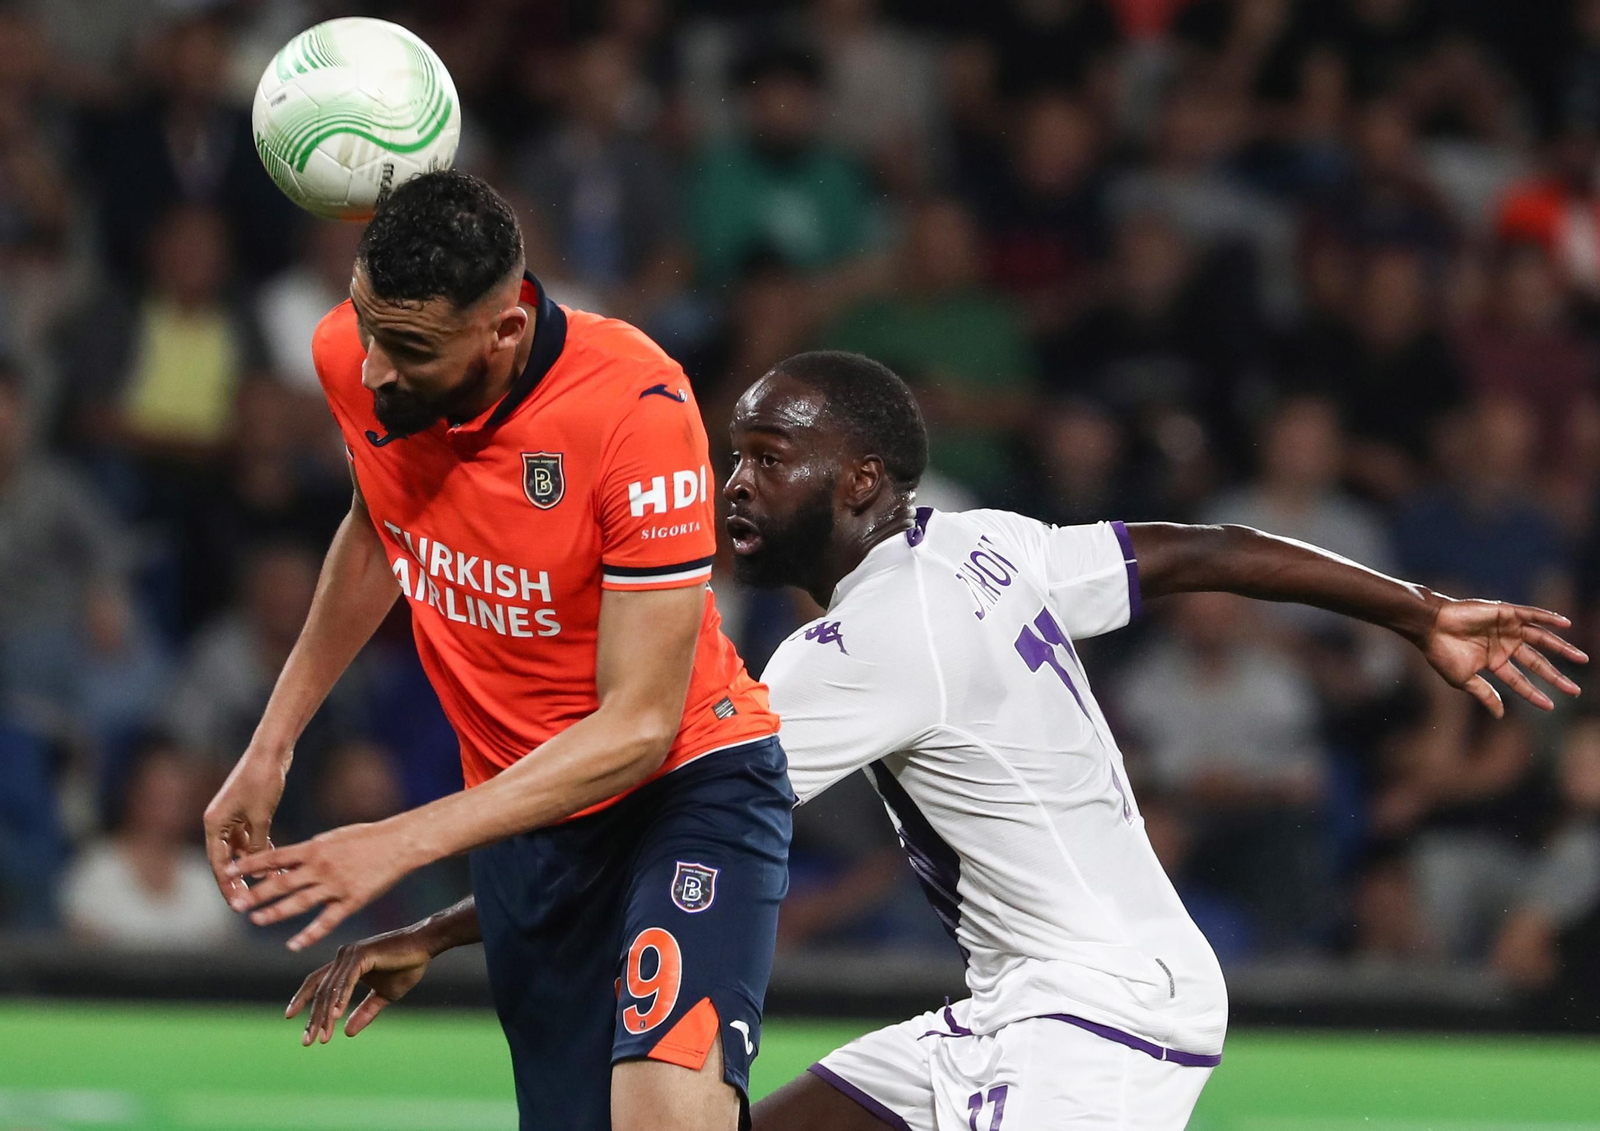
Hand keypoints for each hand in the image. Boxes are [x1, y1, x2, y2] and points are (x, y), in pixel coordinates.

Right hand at [203, 748, 289, 906]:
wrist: (271, 751)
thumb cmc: (263, 780)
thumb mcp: (260, 817)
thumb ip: (257, 845)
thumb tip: (257, 872)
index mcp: (213, 824)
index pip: (218, 864)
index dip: (228, 886)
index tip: (237, 905)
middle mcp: (218, 822)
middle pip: (226, 860)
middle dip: (238, 882)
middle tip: (248, 904)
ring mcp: (231, 817)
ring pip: (240, 850)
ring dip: (253, 866)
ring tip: (267, 886)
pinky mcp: (245, 812)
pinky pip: (250, 839)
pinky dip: (260, 851)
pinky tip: (274, 864)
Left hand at [227, 820, 422, 950]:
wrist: (399, 843)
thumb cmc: (366, 837)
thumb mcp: (333, 837)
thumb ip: (309, 851)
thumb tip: (284, 860)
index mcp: (315, 848)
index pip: (274, 857)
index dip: (250, 864)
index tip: (228, 871)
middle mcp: (321, 867)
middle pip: (281, 882)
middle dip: (256, 894)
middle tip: (235, 904)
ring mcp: (335, 885)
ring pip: (299, 903)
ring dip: (275, 912)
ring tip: (255, 920)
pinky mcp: (351, 901)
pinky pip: (326, 921)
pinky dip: (309, 934)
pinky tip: (293, 944)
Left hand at [285, 927, 434, 1044]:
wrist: (425, 946)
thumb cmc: (406, 966)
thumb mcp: (384, 995)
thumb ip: (365, 1011)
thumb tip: (347, 1032)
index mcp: (344, 965)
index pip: (317, 983)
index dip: (302, 999)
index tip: (290, 1018)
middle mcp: (343, 956)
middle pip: (320, 990)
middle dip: (313, 1017)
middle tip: (308, 1041)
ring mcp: (351, 954)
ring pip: (331, 988)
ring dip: (326, 1014)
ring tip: (323, 1035)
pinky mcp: (362, 954)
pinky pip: (347, 980)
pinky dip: (341, 997)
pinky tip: (338, 1015)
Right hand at [1420, 598, 1586, 716]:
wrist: (1429, 626)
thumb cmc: (1441, 653)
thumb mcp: (1464, 679)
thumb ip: (1485, 694)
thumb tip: (1500, 716)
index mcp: (1494, 662)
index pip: (1520, 681)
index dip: (1534, 694)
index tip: (1551, 707)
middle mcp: (1504, 645)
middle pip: (1537, 663)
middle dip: (1556, 677)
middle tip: (1576, 692)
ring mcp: (1506, 629)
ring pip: (1541, 640)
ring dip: (1562, 648)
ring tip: (1582, 659)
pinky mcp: (1505, 613)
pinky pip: (1532, 616)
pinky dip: (1549, 619)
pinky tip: (1566, 625)